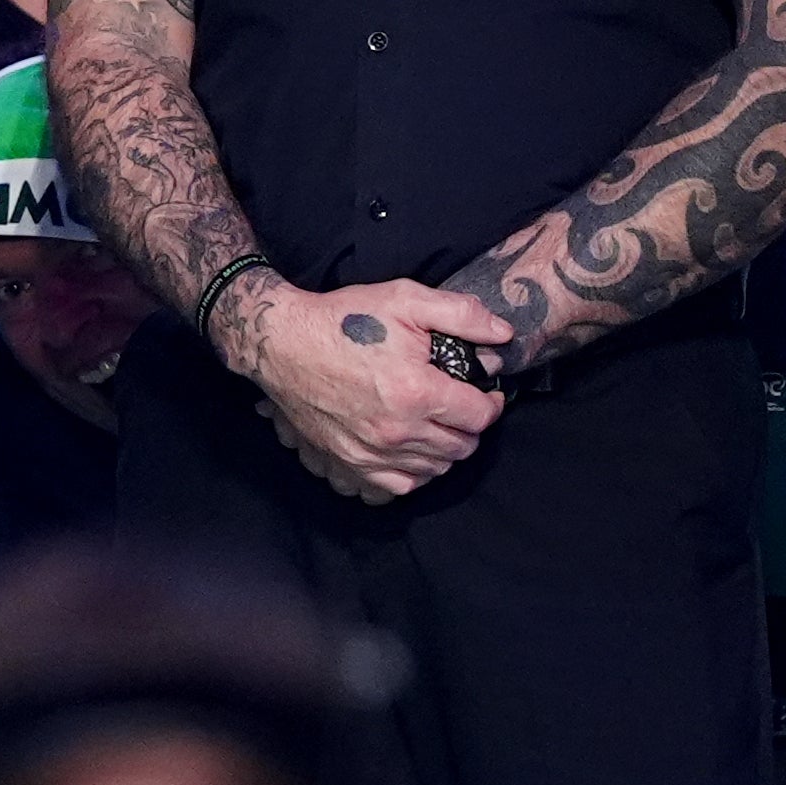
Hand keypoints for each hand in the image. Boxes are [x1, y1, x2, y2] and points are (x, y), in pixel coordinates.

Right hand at [230, 277, 505, 501]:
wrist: (282, 344)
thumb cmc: (343, 319)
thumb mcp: (406, 300)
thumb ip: (462, 315)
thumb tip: (503, 335)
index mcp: (417, 391)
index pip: (480, 416)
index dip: (490, 403)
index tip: (485, 391)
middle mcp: (398, 430)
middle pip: (462, 447)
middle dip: (470, 426)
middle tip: (462, 405)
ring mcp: (373, 452)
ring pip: (436, 468)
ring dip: (446, 448)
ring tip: (438, 424)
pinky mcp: (352, 462)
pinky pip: (403, 484)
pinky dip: (417, 471)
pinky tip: (414, 448)